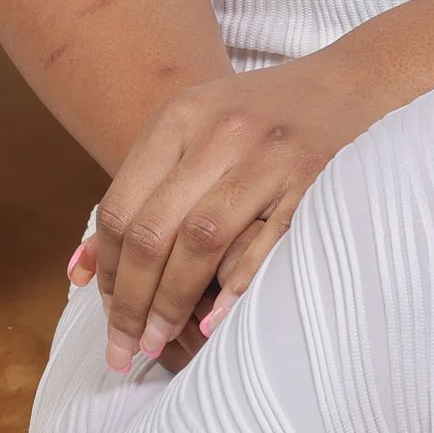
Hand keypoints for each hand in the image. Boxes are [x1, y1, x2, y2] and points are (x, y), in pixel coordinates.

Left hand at [74, 49, 383, 375]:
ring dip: (173, 302)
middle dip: (131, 301)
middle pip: (154, 229)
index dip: (107, 271)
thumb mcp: (194, 128)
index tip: (105, 316)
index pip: (121, 206)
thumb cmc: (263, 116)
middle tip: (125, 349)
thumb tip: (81, 270)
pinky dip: (236, 286)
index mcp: (179, 117)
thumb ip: (144, 188)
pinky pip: (265, 243)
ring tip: (158, 343)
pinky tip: (214, 323)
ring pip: (200, 239)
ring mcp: (266, 156)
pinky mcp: (311, 181)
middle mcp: (217, 133)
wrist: (351, 83)